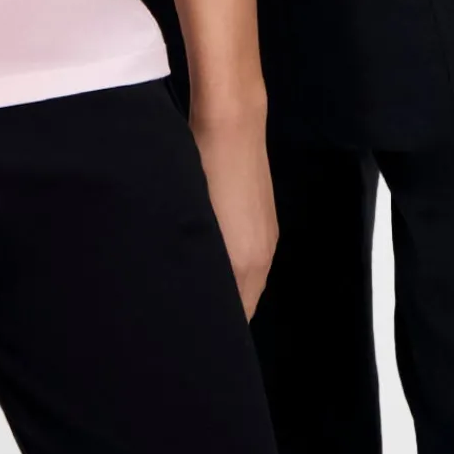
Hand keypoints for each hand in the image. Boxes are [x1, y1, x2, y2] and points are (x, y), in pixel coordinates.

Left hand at [191, 109, 276, 317]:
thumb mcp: (196, 223)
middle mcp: (264, 254)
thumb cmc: (207, 169)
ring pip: (247, 276)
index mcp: (249, 265)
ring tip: (193, 281)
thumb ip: (200, 265)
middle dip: (223, 310)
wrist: (231, 122)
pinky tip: (208, 249)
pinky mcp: (262, 213)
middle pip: (246, 299)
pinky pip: (249, 253)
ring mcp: (266, 232)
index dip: (217, 327)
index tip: (193, 331)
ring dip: (227, 284)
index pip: (239, 317)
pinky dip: (233, 262)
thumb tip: (193, 291)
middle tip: (187, 310)